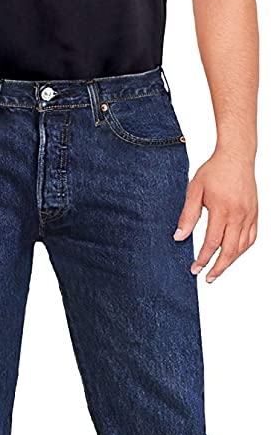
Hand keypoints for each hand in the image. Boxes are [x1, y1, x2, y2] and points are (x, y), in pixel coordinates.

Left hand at [173, 148, 257, 282]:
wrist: (236, 156)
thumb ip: (187, 215)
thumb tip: (179, 237)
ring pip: (242, 247)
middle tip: (208, 278)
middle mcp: (238, 215)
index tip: (195, 268)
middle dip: (218, 268)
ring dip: (230, 261)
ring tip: (218, 269)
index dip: (203, 259)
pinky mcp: (255, 213)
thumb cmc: (214, 171)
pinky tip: (233, 254)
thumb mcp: (194, 191)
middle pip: (230, 251)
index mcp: (222, 210)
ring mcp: (249, 215)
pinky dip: (242, 249)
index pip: (212, 243)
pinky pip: (251, 237)